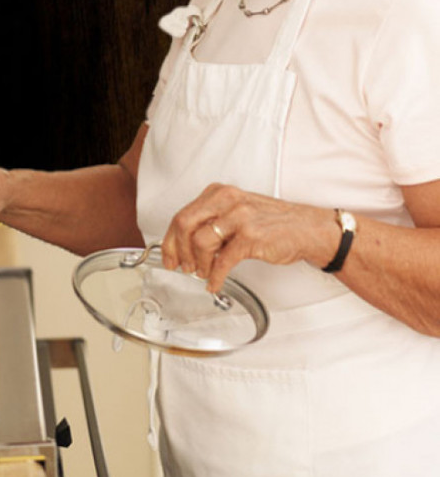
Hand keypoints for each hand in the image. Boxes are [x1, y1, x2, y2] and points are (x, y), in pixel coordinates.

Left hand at [161, 183, 339, 291]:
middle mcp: (226, 201)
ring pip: (200, 242)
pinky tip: (214, 283)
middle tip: (180, 267)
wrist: (309, 229)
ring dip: (197, 264)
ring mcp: (239, 217)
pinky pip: (222, 261)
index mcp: (219, 193)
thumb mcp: (237, 212)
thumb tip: (184, 244)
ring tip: (202, 273)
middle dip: (177, 250)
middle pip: (184, 225)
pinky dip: (214, 276)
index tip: (168, 256)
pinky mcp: (251, 237)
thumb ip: (211, 222)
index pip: (182, 215)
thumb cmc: (273, 223)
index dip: (170, 239)